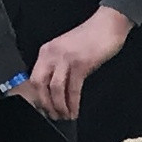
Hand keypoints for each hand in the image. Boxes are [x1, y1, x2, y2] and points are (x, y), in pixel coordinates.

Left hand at [13, 4, 129, 120]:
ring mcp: (66, 58)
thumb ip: (59, 66)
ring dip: (59, 106)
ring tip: (65, 115)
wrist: (107, 25)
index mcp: (47, 51)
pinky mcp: (80, 64)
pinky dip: (73, 102)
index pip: (35, 77)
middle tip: (54, 115)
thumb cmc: (91, 38)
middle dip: (46, 104)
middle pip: (40, 84)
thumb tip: (56, 88)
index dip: (38, 96)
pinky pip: (73, 88)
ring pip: (55, 88)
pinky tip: (75, 110)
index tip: (44, 108)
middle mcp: (52, 54)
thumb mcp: (68, 50)